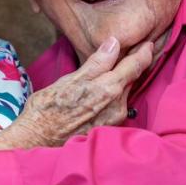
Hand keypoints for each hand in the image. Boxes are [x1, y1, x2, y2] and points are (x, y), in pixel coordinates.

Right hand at [6, 36, 153, 148]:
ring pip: (125, 92)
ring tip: (119, 68)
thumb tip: (114, 43)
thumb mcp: (69, 80)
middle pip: (133, 79)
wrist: (37, 142)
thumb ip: (96, 63)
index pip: (135, 66)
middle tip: (140, 49)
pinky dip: (116, 93)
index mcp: (108, 89)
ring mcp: (115, 119)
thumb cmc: (47, 110)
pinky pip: (118, 104)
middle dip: (136, 64)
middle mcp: (117, 105)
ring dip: (125, 79)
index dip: (144, 52)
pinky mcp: (109, 127)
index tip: (148, 42)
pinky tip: (106, 90)